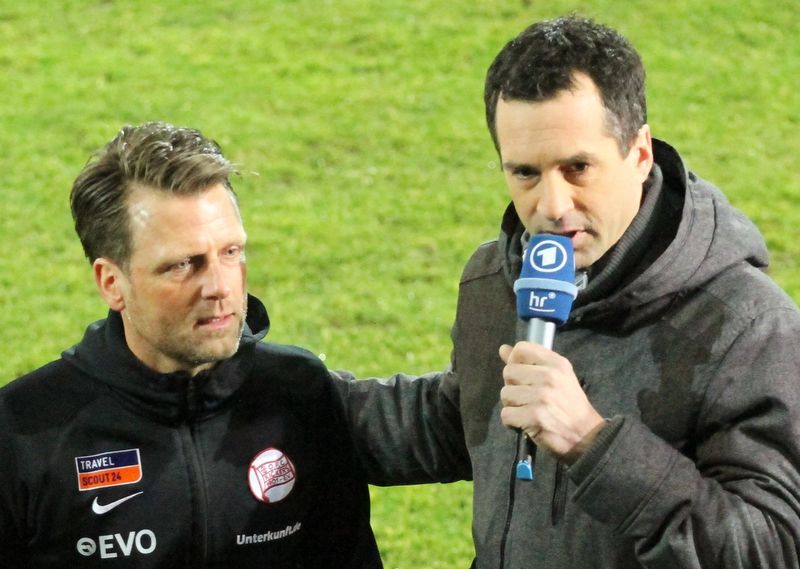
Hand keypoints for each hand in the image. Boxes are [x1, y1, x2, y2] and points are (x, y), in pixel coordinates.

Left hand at [499, 342, 605, 463]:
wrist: (587, 437)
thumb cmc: (570, 406)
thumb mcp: (558, 377)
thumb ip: (530, 362)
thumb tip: (503, 349)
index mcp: (557, 363)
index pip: (521, 349)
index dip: (514, 361)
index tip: (522, 375)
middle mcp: (549, 376)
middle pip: (508, 372)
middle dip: (513, 387)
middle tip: (528, 398)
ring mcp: (541, 396)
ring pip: (505, 394)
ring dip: (513, 406)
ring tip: (529, 411)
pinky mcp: (534, 416)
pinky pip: (506, 414)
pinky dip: (512, 422)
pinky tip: (526, 423)